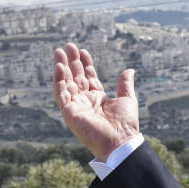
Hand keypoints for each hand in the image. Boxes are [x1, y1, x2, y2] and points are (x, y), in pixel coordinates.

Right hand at [53, 43, 139, 161]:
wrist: (120, 141)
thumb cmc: (126, 124)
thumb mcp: (128, 100)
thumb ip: (125, 85)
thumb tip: (130, 70)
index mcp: (98, 98)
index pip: (88, 77)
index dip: (85, 63)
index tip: (82, 50)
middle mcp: (85, 101)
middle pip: (75, 77)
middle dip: (71, 61)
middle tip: (67, 46)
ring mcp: (76, 106)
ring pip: (66, 83)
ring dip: (61, 67)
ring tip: (58, 52)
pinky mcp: (69, 112)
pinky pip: (61, 93)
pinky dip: (59, 80)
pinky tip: (59, 67)